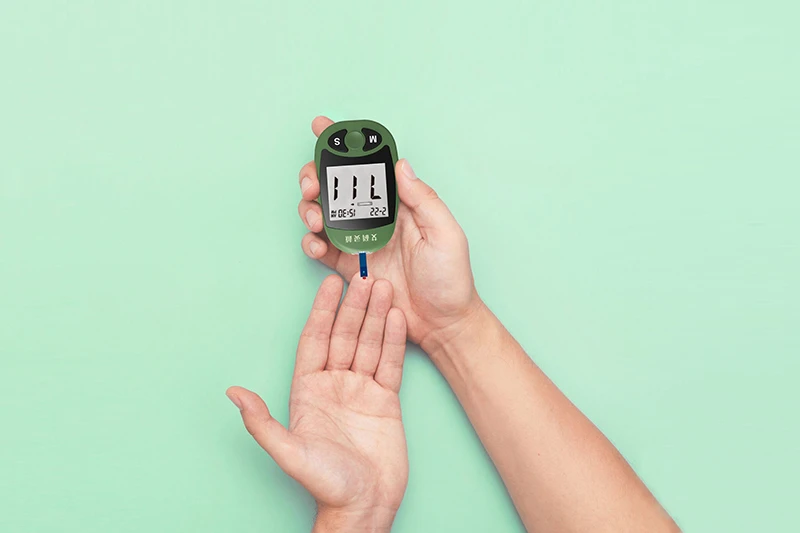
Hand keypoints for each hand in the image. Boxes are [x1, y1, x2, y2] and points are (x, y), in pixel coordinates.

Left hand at [227, 274, 407, 531]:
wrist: (364, 504)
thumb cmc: (325, 482)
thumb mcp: (288, 452)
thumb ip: (261, 421)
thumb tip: (232, 393)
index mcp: (307, 390)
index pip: (314, 340)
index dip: (322, 312)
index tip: (330, 285)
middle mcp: (334, 384)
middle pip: (344, 336)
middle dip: (354, 306)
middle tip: (366, 276)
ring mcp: (361, 390)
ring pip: (369, 344)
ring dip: (376, 316)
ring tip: (385, 289)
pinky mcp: (386, 399)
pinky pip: (390, 363)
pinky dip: (393, 340)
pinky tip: (397, 318)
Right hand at [298, 116, 482, 350]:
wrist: (442, 324)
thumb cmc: (451, 280)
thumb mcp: (446, 234)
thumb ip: (423, 200)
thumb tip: (399, 164)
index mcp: (400, 204)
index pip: (370, 166)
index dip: (345, 145)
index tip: (323, 128)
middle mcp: (376, 218)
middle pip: (336, 186)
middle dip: (315, 177)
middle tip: (311, 185)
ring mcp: (359, 242)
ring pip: (322, 213)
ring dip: (309, 208)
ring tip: (314, 217)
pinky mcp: (348, 267)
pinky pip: (321, 248)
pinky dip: (311, 243)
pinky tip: (316, 245)